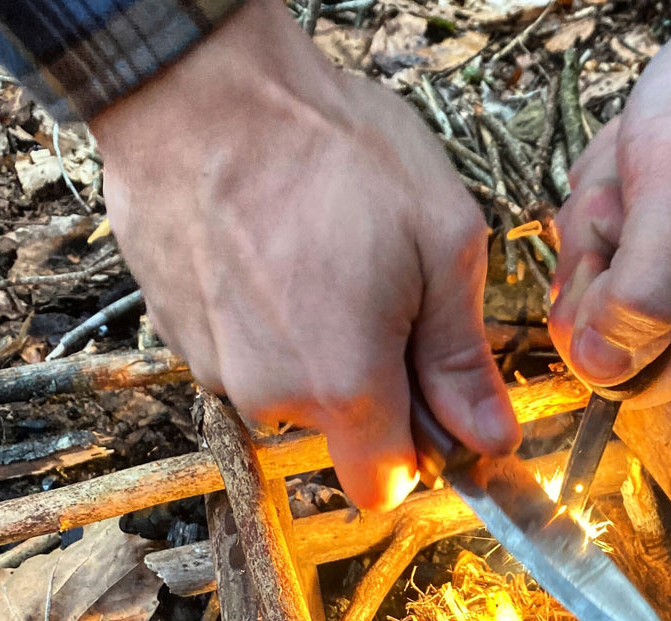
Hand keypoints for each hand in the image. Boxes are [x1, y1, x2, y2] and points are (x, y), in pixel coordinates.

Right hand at [91, 0, 518, 509]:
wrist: (199, 84)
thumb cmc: (329, 150)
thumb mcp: (440, 242)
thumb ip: (463, 358)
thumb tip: (491, 436)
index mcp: (346, 386)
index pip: (385, 486)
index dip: (418, 452)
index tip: (433, 404)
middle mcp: (272, 395)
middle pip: (341, 434)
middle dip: (372, 386)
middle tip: (384, 295)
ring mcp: (215, 366)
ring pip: (291, 391)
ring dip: (318, 349)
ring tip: (325, 261)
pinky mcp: (179, 334)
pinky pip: (244, 355)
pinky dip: (267, 323)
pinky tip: (276, 256)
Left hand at [548, 0, 670, 404]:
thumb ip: (640, 296)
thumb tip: (600, 370)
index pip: (621, 379)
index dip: (593, 319)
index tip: (613, 250)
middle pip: (601, 327)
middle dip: (596, 252)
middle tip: (632, 195)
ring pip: (597, 276)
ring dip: (601, 214)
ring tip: (646, 166)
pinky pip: (610, 239)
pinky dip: (612, 193)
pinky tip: (644, 160)